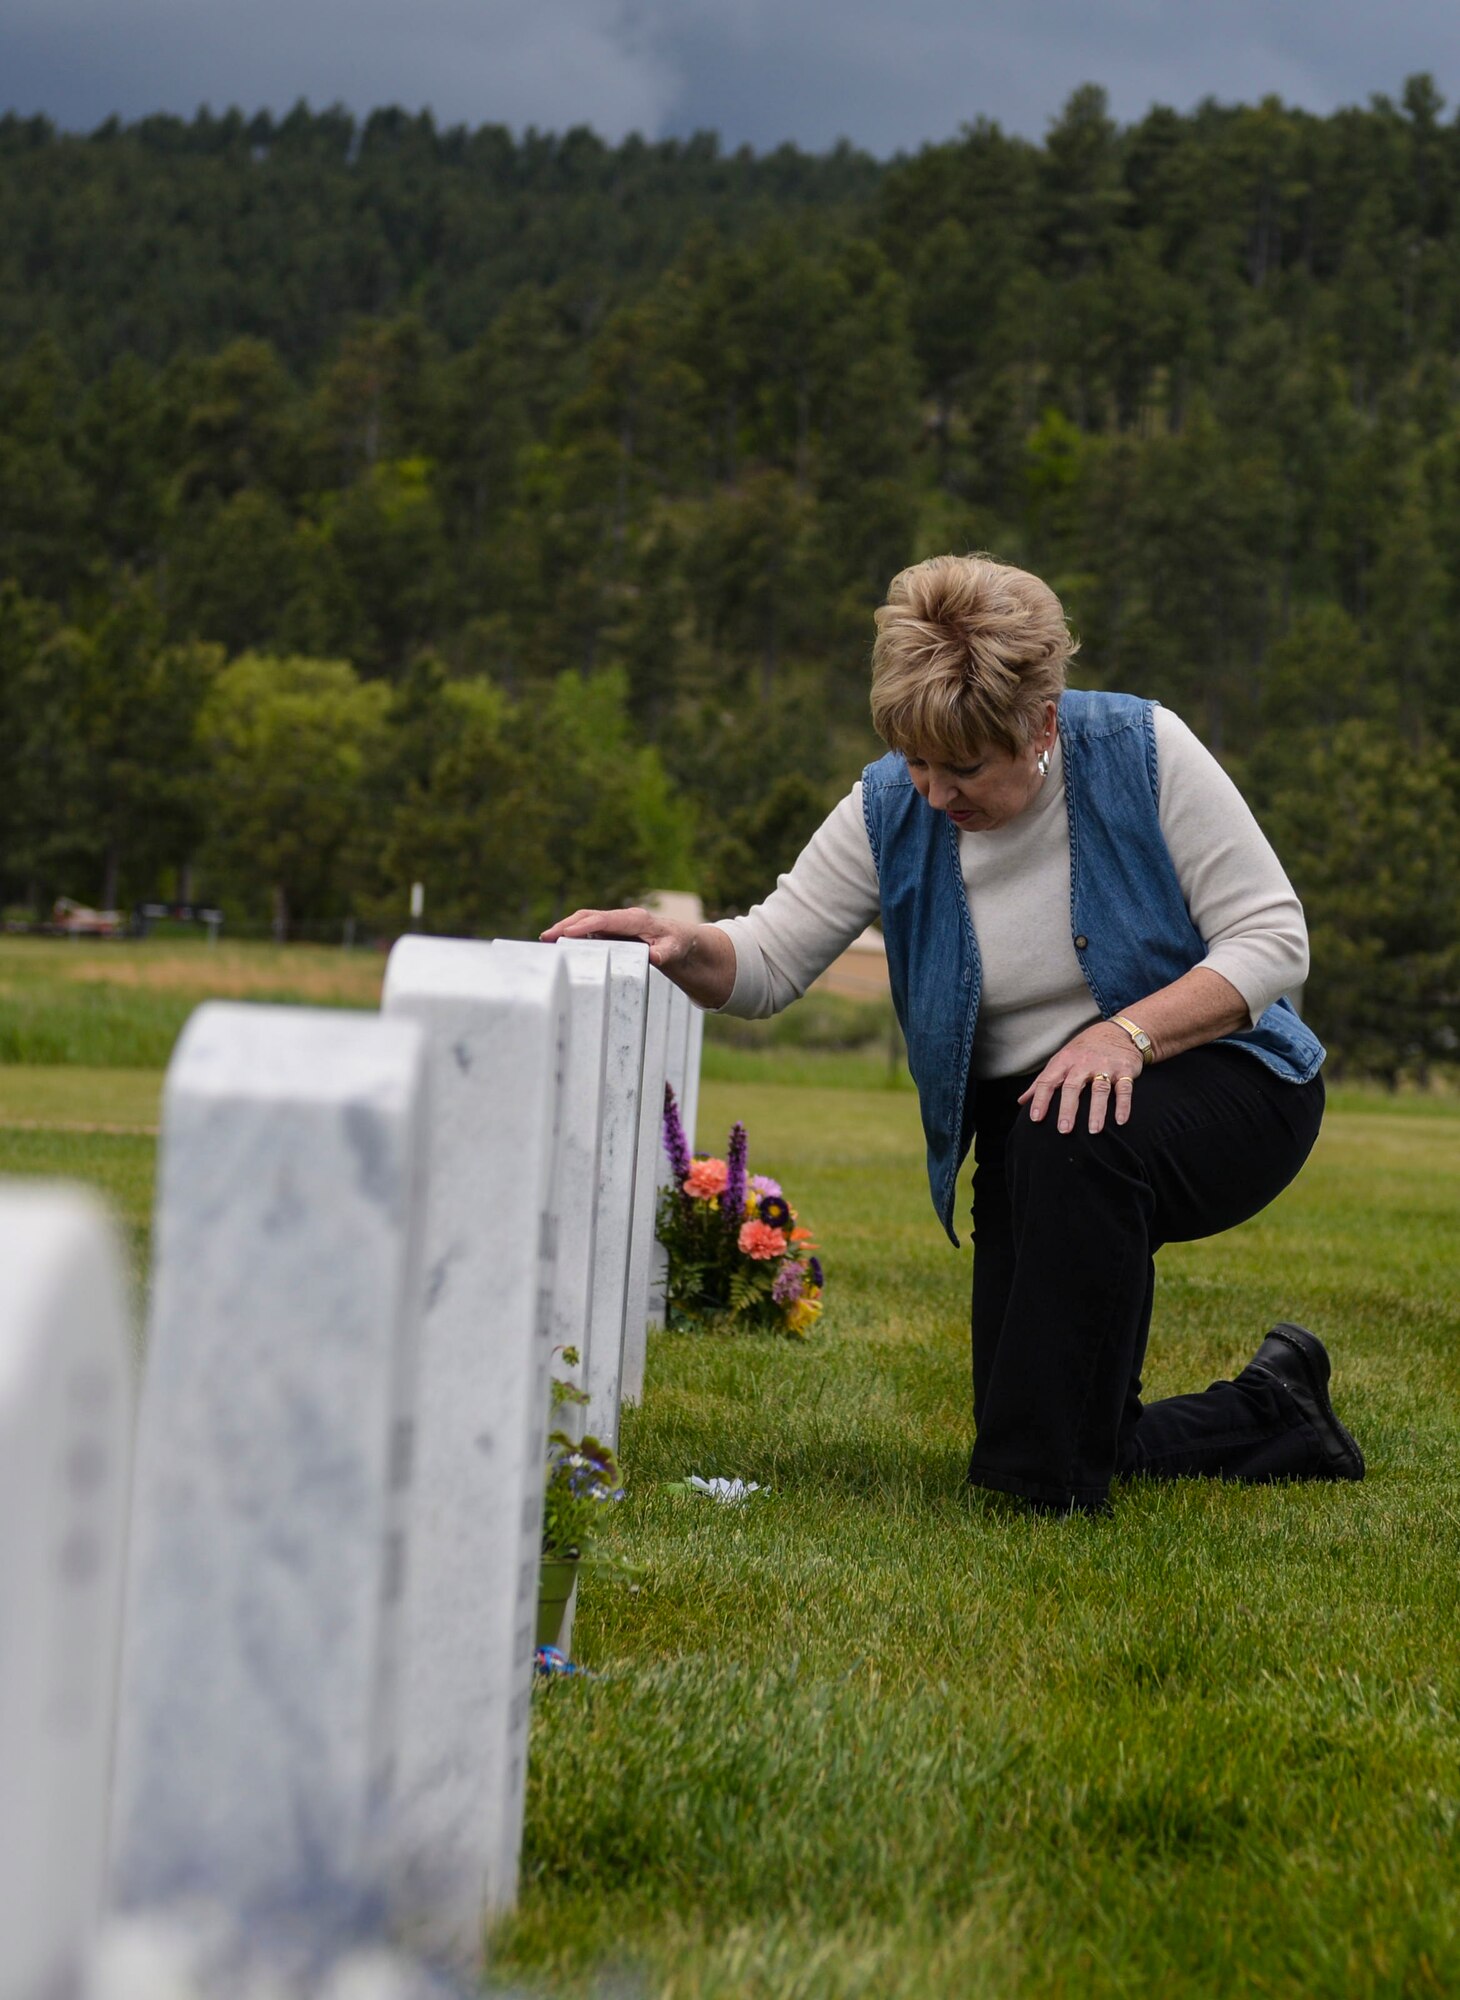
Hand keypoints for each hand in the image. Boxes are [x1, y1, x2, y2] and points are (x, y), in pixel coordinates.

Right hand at [539, 905, 693, 972]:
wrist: (679, 940)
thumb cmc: (677, 944)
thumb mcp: (675, 949)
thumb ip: (664, 953)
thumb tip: (654, 956)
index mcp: (635, 919)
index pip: (606, 920)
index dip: (586, 925)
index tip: (567, 933)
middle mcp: (621, 918)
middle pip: (588, 916)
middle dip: (567, 925)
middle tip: (547, 937)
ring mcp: (613, 923)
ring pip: (584, 921)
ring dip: (565, 929)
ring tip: (546, 940)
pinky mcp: (609, 930)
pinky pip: (587, 929)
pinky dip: (571, 934)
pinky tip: (558, 944)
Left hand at [1017, 1023, 1141, 1133]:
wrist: (1118, 1031)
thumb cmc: (1083, 1050)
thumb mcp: (1061, 1060)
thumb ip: (1042, 1081)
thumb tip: (1021, 1101)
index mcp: (1064, 1061)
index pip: (1048, 1081)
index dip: (1040, 1099)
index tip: (1035, 1118)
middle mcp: (1083, 1063)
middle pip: (1073, 1087)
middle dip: (1067, 1109)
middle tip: (1063, 1130)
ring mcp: (1105, 1066)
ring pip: (1100, 1089)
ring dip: (1097, 1111)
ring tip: (1094, 1131)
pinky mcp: (1125, 1070)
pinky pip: (1125, 1088)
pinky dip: (1123, 1105)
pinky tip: (1120, 1121)